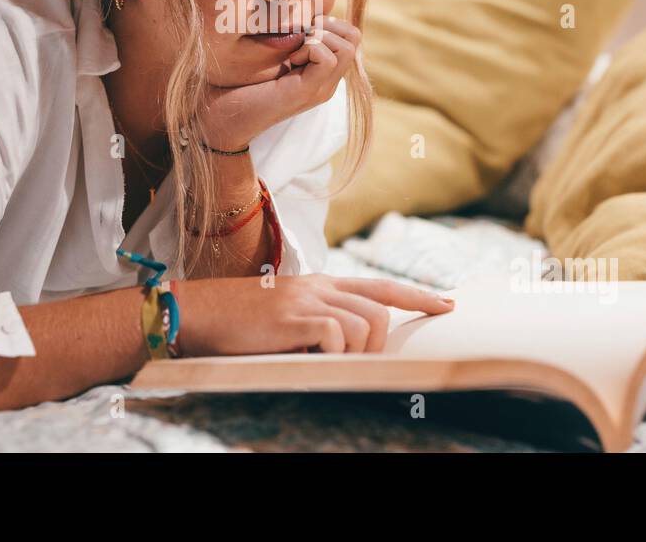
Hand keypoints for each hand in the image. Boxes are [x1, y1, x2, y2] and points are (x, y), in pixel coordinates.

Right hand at [171, 274, 455, 355]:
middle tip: (357, 361)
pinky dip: (332, 353)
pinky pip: (337, 336)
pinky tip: (308, 357)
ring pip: (365, 324)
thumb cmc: (237, 321)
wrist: (198, 311)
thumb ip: (317, 320)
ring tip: (323, 360)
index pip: (381, 285)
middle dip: (380, 342)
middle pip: (381, 308)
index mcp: (321, 284)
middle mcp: (320, 286)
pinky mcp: (295, 317)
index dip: (417, 295)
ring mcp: (308, 300)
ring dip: (354, 352)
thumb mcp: (284, 314)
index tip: (447, 304)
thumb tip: (348, 345)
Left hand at [198, 13, 361, 150]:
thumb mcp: (267, 54)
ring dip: (318, 36)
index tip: (301, 29)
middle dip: (327, 25)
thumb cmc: (236, 85)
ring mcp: (320, 89)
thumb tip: (299, 12)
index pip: (350, 37)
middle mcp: (326, 83)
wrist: (221, 118)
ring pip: (347, 47)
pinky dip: (309, 48)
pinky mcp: (308, 92)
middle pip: (354, 39)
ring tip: (293, 49)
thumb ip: (286, 38)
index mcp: (320, 73)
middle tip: (299, 35)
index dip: (329, 22)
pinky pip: (328, 58)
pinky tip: (288, 59)